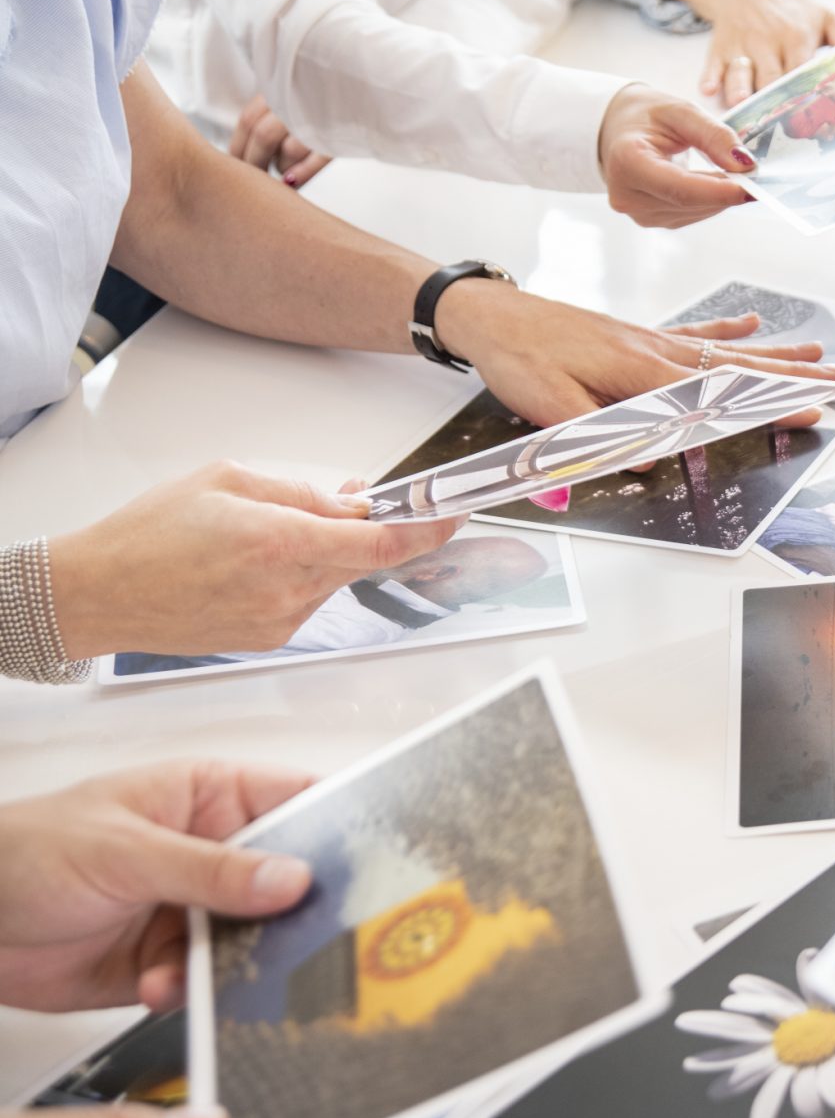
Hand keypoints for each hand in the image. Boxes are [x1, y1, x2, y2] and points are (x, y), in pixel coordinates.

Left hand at [0, 761, 313, 1012]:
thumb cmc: (20, 853)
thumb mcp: (123, 852)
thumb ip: (210, 869)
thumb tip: (291, 878)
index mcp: (209, 798)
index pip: (297, 800)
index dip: (337, 826)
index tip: (366, 861)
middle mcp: (209, 852)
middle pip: (285, 880)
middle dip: (286, 912)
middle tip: (288, 934)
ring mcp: (189, 907)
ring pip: (250, 938)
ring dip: (231, 960)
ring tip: (192, 964)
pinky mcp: (166, 960)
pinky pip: (206, 979)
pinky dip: (188, 989)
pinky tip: (156, 983)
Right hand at [48, 465, 463, 660]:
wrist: (98, 594)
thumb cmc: (147, 533)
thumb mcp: (227, 480)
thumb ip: (301, 490)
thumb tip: (354, 500)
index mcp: (279, 542)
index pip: (380, 542)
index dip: (427, 529)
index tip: (453, 514)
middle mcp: (286, 588)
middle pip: (363, 557)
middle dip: (368, 528)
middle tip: (350, 502)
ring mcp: (280, 619)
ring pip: (337, 576)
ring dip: (328, 551)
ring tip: (272, 531)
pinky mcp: (270, 637)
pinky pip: (310, 597)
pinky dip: (304, 574)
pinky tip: (258, 561)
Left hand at [227, 95, 331, 187]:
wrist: (370, 84)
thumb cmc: (327, 92)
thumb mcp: (294, 90)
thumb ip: (272, 109)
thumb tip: (243, 146)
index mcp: (282, 86)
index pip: (248, 120)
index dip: (238, 145)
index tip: (235, 162)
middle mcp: (297, 99)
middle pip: (263, 137)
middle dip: (254, 161)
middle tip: (254, 176)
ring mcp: (319, 116)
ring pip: (288, 151)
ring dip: (280, 168)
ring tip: (283, 173)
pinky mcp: (340, 134)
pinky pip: (317, 160)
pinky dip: (302, 174)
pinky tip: (293, 182)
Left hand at [435, 284, 834, 427]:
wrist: (491, 316)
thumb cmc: (518, 357)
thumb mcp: (547, 406)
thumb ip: (596, 434)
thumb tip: (648, 459)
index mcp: (639, 371)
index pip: (717, 392)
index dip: (766, 403)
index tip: (809, 409)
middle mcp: (655, 351)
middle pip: (737, 367)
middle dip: (790, 377)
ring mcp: (650, 340)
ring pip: (726, 350)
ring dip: (773, 353)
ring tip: (816, 352)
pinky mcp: (637, 336)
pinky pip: (694, 333)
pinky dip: (727, 329)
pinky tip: (754, 322)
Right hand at [596, 84, 758, 228]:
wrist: (618, 130)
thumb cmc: (646, 116)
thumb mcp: (681, 111)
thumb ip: (713, 135)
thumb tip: (745, 164)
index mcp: (627, 162)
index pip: (680, 188)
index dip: (719, 191)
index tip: (752, 186)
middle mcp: (628, 195)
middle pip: (690, 202)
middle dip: (727, 190)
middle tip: (756, 175)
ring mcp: (639, 213)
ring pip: (695, 211)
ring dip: (721, 195)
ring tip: (733, 172)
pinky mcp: (651, 220)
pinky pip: (691, 213)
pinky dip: (710, 199)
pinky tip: (714, 182)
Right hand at [669, 0, 834, 107]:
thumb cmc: (789, 10)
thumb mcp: (823, 17)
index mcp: (798, 38)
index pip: (805, 72)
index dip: (810, 95)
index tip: (818, 120)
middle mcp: (769, 42)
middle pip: (772, 79)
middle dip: (776, 104)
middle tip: (784, 132)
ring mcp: (742, 46)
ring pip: (741, 73)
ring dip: (741, 89)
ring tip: (742, 107)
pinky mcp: (720, 48)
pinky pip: (713, 64)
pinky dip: (710, 77)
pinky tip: (709, 91)